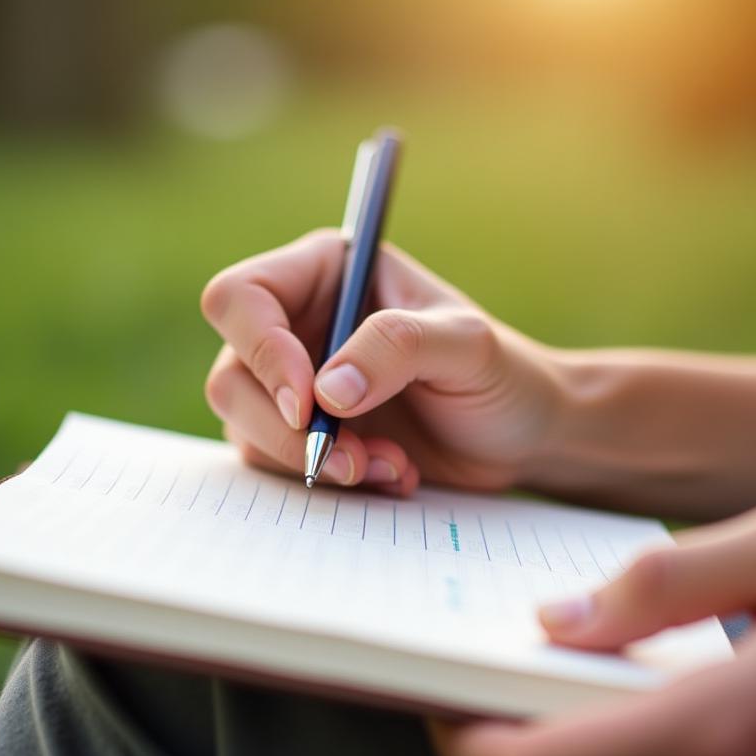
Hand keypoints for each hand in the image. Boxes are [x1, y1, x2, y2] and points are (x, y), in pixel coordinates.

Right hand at [200, 230, 561, 492]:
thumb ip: (398, 348)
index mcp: (325, 272)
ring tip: (390, 466)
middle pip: (232, 373)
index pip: (242, 297)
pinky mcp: (301, 436)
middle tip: (352, 459)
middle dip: (286, 428)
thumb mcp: (467, 347)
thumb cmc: (503, 375)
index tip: (307, 401)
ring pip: (246, 426)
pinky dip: (331, 482)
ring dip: (313, 461)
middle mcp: (297, 323)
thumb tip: (325, 390)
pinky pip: (277, 465)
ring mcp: (293, 383)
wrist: (523, 438)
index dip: (260, 349)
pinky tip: (391, 474)